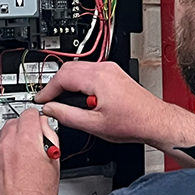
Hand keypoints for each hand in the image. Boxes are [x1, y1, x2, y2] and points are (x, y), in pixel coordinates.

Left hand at [0, 109, 59, 194]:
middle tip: (35, 140)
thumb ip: (51, 139)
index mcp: (27, 139)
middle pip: (15, 121)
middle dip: (25, 127)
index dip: (38, 118)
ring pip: (4, 134)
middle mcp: (8, 143)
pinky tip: (15, 164)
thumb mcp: (54, 162)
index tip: (41, 124)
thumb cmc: (36, 194)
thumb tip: (47, 130)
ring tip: (25, 154)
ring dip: (14, 138)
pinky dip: (5, 151)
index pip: (30, 114)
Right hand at [34, 61, 194, 166]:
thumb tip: (50, 110)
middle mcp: (105, 68)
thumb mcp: (94, 125)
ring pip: (78, 69)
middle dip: (55, 84)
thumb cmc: (133, 122)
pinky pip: (89, 71)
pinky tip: (79, 98)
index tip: (41, 100)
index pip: (63, 77)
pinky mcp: (114, 73)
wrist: (154, 121)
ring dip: (67, 83)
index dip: (47, 89)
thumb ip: (67, 116)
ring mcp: (111, 69)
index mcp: (99, 78)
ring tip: (62, 102)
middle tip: (48, 101)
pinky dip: (78, 82)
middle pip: (69, 68)